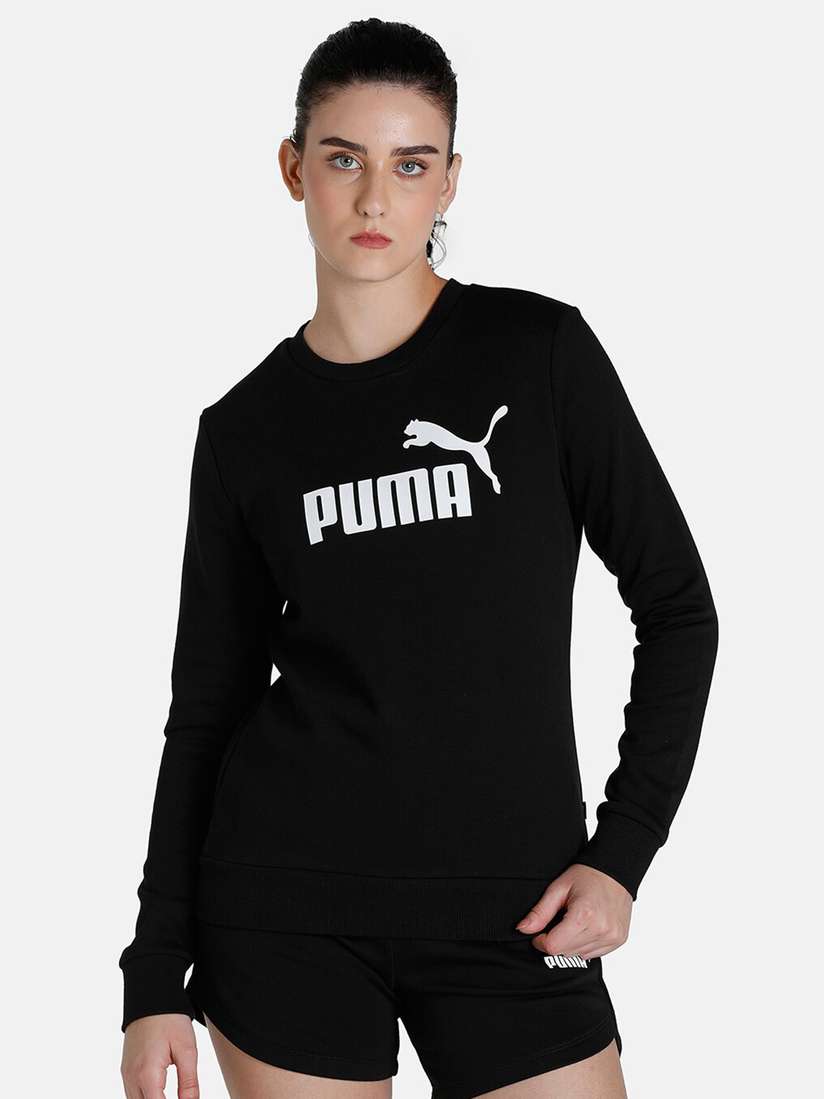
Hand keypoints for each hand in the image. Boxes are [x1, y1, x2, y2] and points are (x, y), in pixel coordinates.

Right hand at [121, 1014, 198, 1098]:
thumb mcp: (186, 1049)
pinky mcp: (125, 1069)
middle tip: (182, 1096)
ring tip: (170, 1094)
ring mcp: (126, 1074)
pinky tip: (159, 1094)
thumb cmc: (170, 1019)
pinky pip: (132, 1094)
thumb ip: (189, 1082)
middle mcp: (132, 1079)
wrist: (151, 996)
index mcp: (147, 1075)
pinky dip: (145, 1098)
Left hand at [515, 863, 632, 958]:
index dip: (541, 941)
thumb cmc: (588, 875)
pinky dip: (584, 945)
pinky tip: (586, 927)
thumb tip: (522, 929)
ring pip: (579, 955)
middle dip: (556, 941)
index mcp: (584, 916)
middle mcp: (601, 929)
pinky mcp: (618, 940)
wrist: (616, 871)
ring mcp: (612, 937)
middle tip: (558, 921)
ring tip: (574, 921)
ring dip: (570, 944)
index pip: (554, 946)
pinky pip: (593, 954)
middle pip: (565, 953)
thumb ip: (540, 912)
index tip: (541, 931)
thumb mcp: (558, 888)